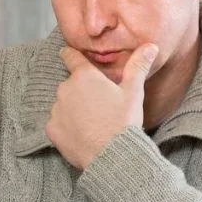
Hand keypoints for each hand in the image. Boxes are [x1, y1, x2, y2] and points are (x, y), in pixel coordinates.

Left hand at [45, 44, 157, 169]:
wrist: (112, 155)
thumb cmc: (123, 121)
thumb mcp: (133, 92)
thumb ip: (138, 66)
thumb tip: (150, 46)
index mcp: (84, 76)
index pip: (70, 57)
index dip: (70, 54)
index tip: (68, 53)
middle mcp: (65, 89)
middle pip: (70, 84)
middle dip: (81, 91)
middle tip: (98, 104)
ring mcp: (56, 110)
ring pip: (63, 104)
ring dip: (73, 109)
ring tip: (92, 122)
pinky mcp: (51, 129)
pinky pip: (57, 123)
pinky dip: (66, 127)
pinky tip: (82, 134)